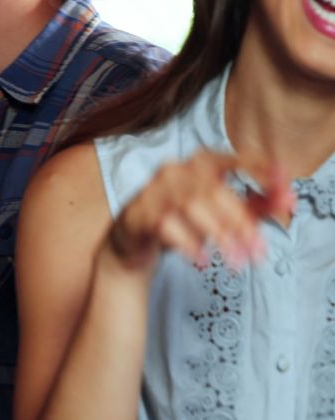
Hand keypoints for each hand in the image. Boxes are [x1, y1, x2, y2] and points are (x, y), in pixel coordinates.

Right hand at [103, 151, 295, 274]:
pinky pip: (166, 224)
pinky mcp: (138, 212)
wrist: (131, 244)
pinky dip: (188, 243)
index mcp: (200, 164)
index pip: (235, 159)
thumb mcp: (221, 213)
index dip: (261, 171)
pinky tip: (201, 259)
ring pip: (192, 205)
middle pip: (215, 190)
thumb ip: (255, 205)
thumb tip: (288, 199)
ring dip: (217, 235)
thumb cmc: (180, 223)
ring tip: (233, 260)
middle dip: (240, 223)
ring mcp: (154, 190)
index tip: (283, 188)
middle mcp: (176, 170)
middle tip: (257, 251)